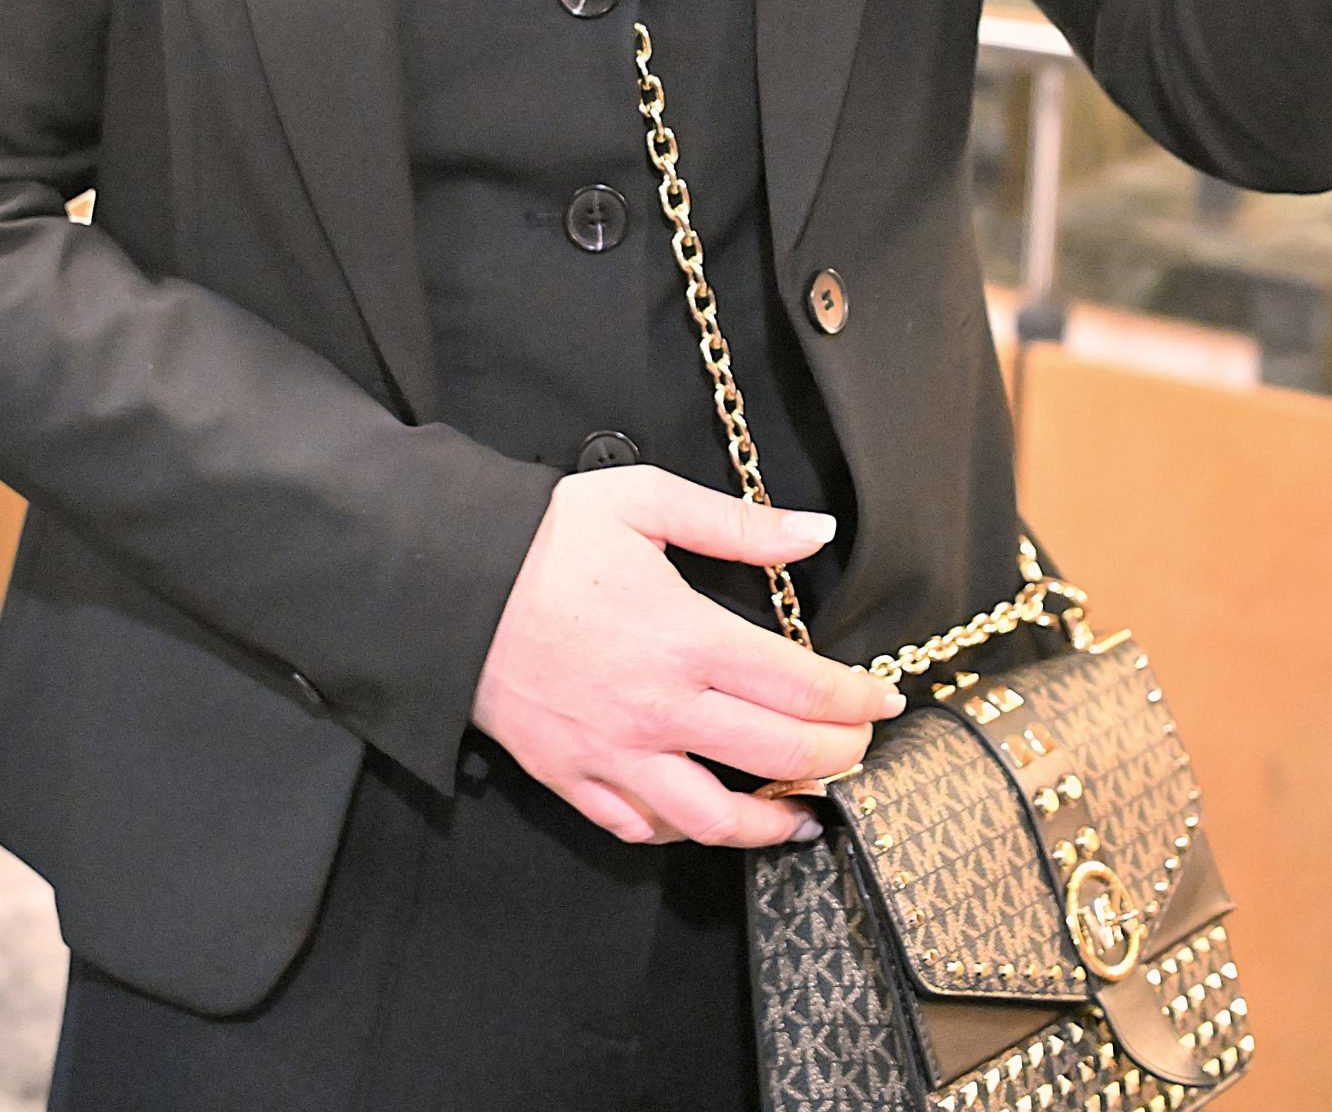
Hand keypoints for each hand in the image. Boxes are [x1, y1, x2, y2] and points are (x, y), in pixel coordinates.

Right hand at [470, 466, 903, 846]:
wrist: (446, 583)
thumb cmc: (546, 536)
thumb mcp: (646, 501)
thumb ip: (739, 523)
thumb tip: (817, 530)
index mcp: (688, 637)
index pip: (804, 688)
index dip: (859, 700)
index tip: (885, 699)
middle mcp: (661, 709)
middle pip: (781, 756)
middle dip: (839, 756)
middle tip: (861, 745)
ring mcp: (617, 754)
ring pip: (719, 819)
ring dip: (777, 820)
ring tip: (807, 809)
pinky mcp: (574, 778)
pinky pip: (644, 828)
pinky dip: (689, 830)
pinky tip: (713, 812)